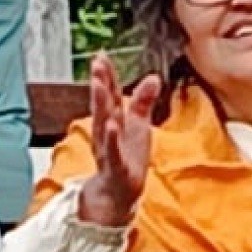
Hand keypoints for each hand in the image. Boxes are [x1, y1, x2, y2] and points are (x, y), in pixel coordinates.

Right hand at [77, 53, 160, 226]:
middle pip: (104, 105)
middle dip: (101, 84)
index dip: (107, 75)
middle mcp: (108, 133)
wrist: (116, 195)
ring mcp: (110, 150)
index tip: (101, 55)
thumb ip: (143, 102)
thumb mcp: (139, 127)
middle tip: (97, 64)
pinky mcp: (116, 167)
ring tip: (100, 86)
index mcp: (114, 121)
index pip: (111, 95)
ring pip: (104, 125)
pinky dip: (112, 139)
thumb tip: (154, 77)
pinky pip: (113, 152)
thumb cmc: (127, 159)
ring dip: (102, 105)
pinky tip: (112, 125)